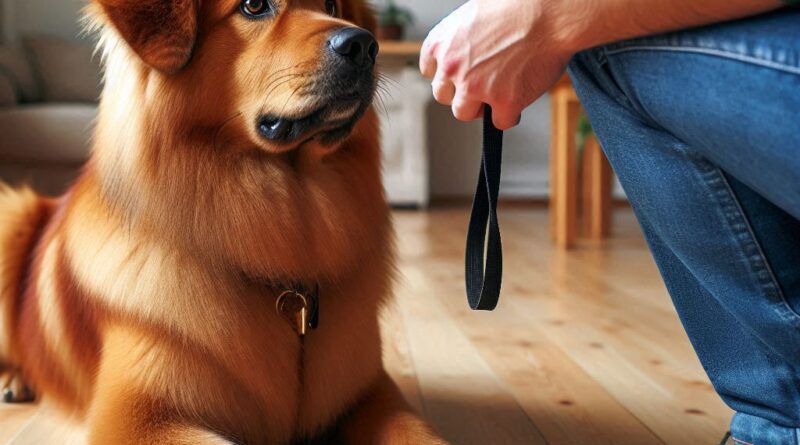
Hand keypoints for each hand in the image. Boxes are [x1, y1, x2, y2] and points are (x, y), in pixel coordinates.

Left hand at [420, 0, 574, 128]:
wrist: (550, 13)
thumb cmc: (518, 6)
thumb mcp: (475, 14)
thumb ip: (462, 39)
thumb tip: (465, 55)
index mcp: (442, 43)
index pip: (431, 71)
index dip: (448, 74)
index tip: (460, 75)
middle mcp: (452, 67)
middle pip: (443, 96)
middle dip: (461, 92)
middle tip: (483, 85)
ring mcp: (476, 87)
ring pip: (464, 113)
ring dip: (480, 108)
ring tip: (500, 93)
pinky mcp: (503, 102)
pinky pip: (500, 122)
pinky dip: (510, 114)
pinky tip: (520, 98)